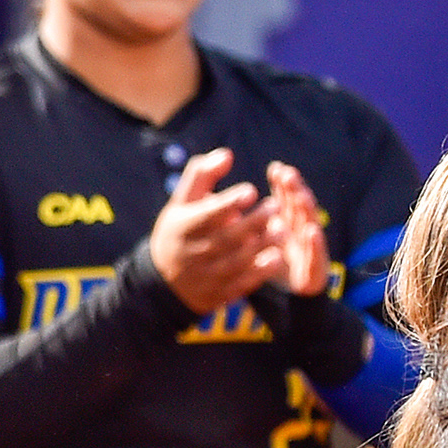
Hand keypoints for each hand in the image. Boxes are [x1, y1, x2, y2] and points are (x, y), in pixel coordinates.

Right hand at [150, 148, 280, 317]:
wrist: (162, 280)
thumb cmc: (179, 229)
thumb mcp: (182, 201)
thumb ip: (203, 174)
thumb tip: (227, 154)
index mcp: (182, 227)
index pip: (207, 215)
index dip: (229, 203)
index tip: (252, 190)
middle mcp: (192, 252)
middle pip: (225, 238)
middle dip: (253, 222)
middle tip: (277, 206)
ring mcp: (204, 275)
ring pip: (236, 261)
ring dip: (262, 246)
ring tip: (284, 230)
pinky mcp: (216, 293)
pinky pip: (239, 284)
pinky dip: (259, 272)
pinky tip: (277, 257)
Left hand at [258, 161, 330, 300]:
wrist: (284, 301)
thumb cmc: (267, 266)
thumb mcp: (254, 242)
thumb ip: (246, 222)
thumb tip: (225, 201)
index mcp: (286, 225)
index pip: (286, 200)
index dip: (283, 184)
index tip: (276, 169)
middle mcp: (300, 234)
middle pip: (300, 208)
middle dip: (295, 190)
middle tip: (288, 175)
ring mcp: (309, 251)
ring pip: (310, 226)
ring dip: (307, 210)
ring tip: (301, 195)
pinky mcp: (315, 271)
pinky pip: (316, 256)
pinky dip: (315, 244)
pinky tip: (311, 231)